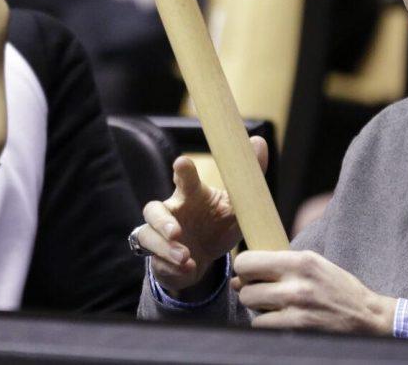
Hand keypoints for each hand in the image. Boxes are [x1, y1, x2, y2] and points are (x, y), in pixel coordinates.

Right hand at [136, 136, 267, 293]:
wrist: (204, 259)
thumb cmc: (217, 224)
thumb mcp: (237, 205)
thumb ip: (248, 176)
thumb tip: (259, 140)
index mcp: (191, 195)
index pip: (183, 179)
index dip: (182, 170)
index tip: (182, 163)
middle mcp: (171, 212)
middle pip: (153, 209)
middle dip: (161, 219)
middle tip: (176, 231)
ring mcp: (160, 235)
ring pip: (148, 235)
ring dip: (166, 247)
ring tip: (185, 256)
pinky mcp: (158, 256)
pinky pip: (157, 260)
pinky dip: (172, 265)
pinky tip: (188, 267)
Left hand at [232, 249, 395, 335]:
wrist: (368, 318)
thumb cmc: (337, 289)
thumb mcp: (312, 264)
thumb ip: (278, 266)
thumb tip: (237, 279)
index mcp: (300, 261)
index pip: (248, 262)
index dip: (244, 269)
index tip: (250, 274)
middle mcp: (297, 283)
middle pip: (245, 288)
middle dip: (250, 291)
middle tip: (263, 293)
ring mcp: (297, 308)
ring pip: (252, 308)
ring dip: (259, 310)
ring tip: (275, 307)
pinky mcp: (299, 329)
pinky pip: (263, 326)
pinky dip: (267, 325)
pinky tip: (282, 321)